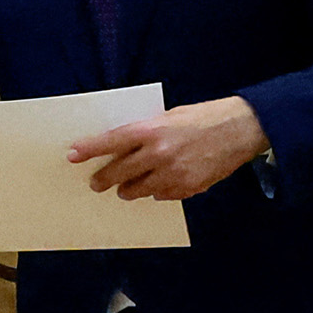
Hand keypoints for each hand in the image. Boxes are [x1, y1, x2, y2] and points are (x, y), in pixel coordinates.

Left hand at [69, 96, 267, 201]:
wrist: (240, 129)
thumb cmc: (204, 118)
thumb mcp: (170, 116)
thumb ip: (146, 132)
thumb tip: (122, 148)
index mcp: (151, 130)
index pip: (111, 142)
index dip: (89, 150)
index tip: (72, 156)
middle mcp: (158, 153)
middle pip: (119, 172)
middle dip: (104, 179)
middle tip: (97, 183)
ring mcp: (172, 174)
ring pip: (138, 190)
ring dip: (129, 189)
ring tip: (127, 187)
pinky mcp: (187, 188)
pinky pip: (161, 196)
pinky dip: (157, 191)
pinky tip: (160, 184)